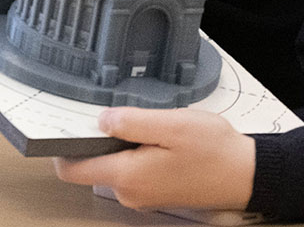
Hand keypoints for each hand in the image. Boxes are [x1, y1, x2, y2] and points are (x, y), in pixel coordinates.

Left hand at [54, 107, 255, 210]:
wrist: (244, 174)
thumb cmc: (213, 150)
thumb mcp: (172, 125)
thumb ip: (132, 122)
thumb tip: (102, 120)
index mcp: (128, 176)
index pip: (74, 169)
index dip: (61, 146)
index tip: (59, 123)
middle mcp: (130, 191)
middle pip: (93, 163)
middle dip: (99, 136)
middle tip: (118, 110)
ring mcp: (142, 194)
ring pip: (115, 163)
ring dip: (123, 141)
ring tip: (150, 121)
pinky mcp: (155, 190)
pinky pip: (132, 168)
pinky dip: (137, 149)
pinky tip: (160, 135)